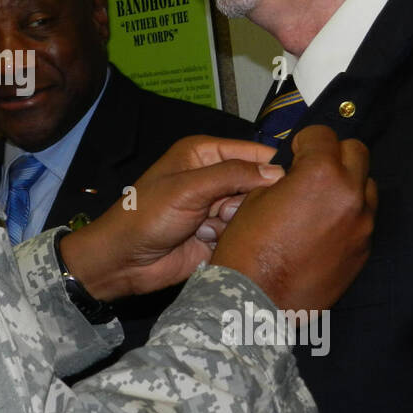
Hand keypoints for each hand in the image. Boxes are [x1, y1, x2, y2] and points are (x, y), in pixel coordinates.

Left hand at [59, 135, 282, 299]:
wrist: (125, 260)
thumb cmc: (146, 216)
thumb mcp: (189, 188)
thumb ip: (233, 175)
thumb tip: (277, 171)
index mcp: (204, 153)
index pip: (253, 151)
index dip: (271, 165)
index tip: (287, 183)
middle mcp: (213, 176)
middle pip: (258, 183)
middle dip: (247, 199)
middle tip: (224, 211)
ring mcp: (216, 206)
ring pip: (252, 211)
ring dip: (234, 221)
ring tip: (206, 227)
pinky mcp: (218, 233)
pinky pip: (242, 233)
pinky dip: (229, 238)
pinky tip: (205, 241)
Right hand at [212, 125, 376, 310]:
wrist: (257, 302)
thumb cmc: (248, 252)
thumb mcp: (254, 200)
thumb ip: (284, 178)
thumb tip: (295, 172)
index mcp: (321, 175)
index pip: (324, 134)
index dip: (304, 141)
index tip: (295, 151)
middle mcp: (350, 196)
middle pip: (356, 153)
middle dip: (333, 155)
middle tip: (310, 170)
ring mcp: (362, 226)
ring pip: (366, 187)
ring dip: (346, 186)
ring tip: (319, 203)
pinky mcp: (364, 251)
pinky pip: (363, 220)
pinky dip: (347, 217)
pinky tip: (321, 231)